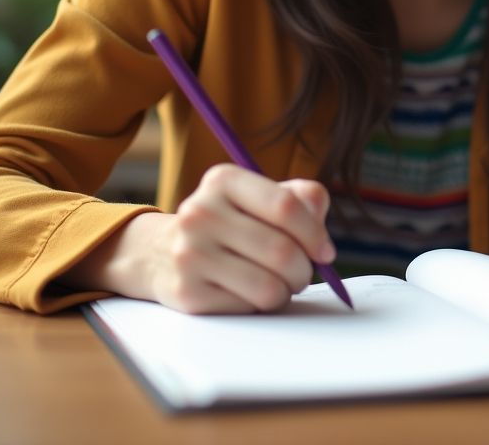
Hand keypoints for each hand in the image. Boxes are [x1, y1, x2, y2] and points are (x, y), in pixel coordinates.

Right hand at [64, 167, 335, 314]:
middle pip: (282, 251)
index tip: (325, 251)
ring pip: (269, 286)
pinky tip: (250, 292)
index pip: (286, 206)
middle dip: (304, 269)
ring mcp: (190, 253)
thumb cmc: (231, 222)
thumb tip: (322, 238)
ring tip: (279, 282)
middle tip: (302, 273)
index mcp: (223, 180)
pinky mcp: (187, 293)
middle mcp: (201, 212)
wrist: (162, 252)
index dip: (315, 234)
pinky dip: (260, 305)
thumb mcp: (260, 197)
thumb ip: (302, 200)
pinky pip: (248, 308)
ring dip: (286, 290)